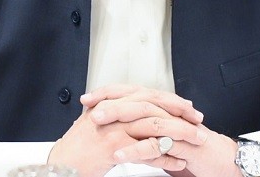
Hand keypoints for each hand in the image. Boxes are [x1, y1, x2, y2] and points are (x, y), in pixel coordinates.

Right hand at [49, 85, 206, 176]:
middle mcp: (113, 111)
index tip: (187, 106)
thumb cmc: (78, 148)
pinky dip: (166, 158)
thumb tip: (136, 109)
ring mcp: (114, 129)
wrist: (62, 165)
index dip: (169, 99)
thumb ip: (115, 113)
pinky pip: (147, 151)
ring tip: (197, 140)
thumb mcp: (96, 122)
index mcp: (110, 102)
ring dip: (180, 133)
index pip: (146, 94)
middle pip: (153, 104)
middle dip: (180, 111)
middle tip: (198, 119)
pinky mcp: (114, 148)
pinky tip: (179, 162)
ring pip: (155, 126)